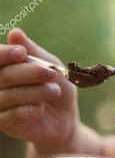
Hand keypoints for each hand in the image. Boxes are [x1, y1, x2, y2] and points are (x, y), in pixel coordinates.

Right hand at [0, 28, 79, 153]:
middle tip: (52, 74)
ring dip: (37, 92)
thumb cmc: (55, 86)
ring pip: (9, 95)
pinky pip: (14, 115)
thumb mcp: (50, 65)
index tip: (21, 53)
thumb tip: (14, 32)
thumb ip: (33, 52)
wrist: (64, 118)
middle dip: (31, 73)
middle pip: (4, 75)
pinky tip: (41, 109)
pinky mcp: (3, 124)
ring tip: (54, 91)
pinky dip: (32, 109)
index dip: (4, 54)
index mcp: (3, 66)